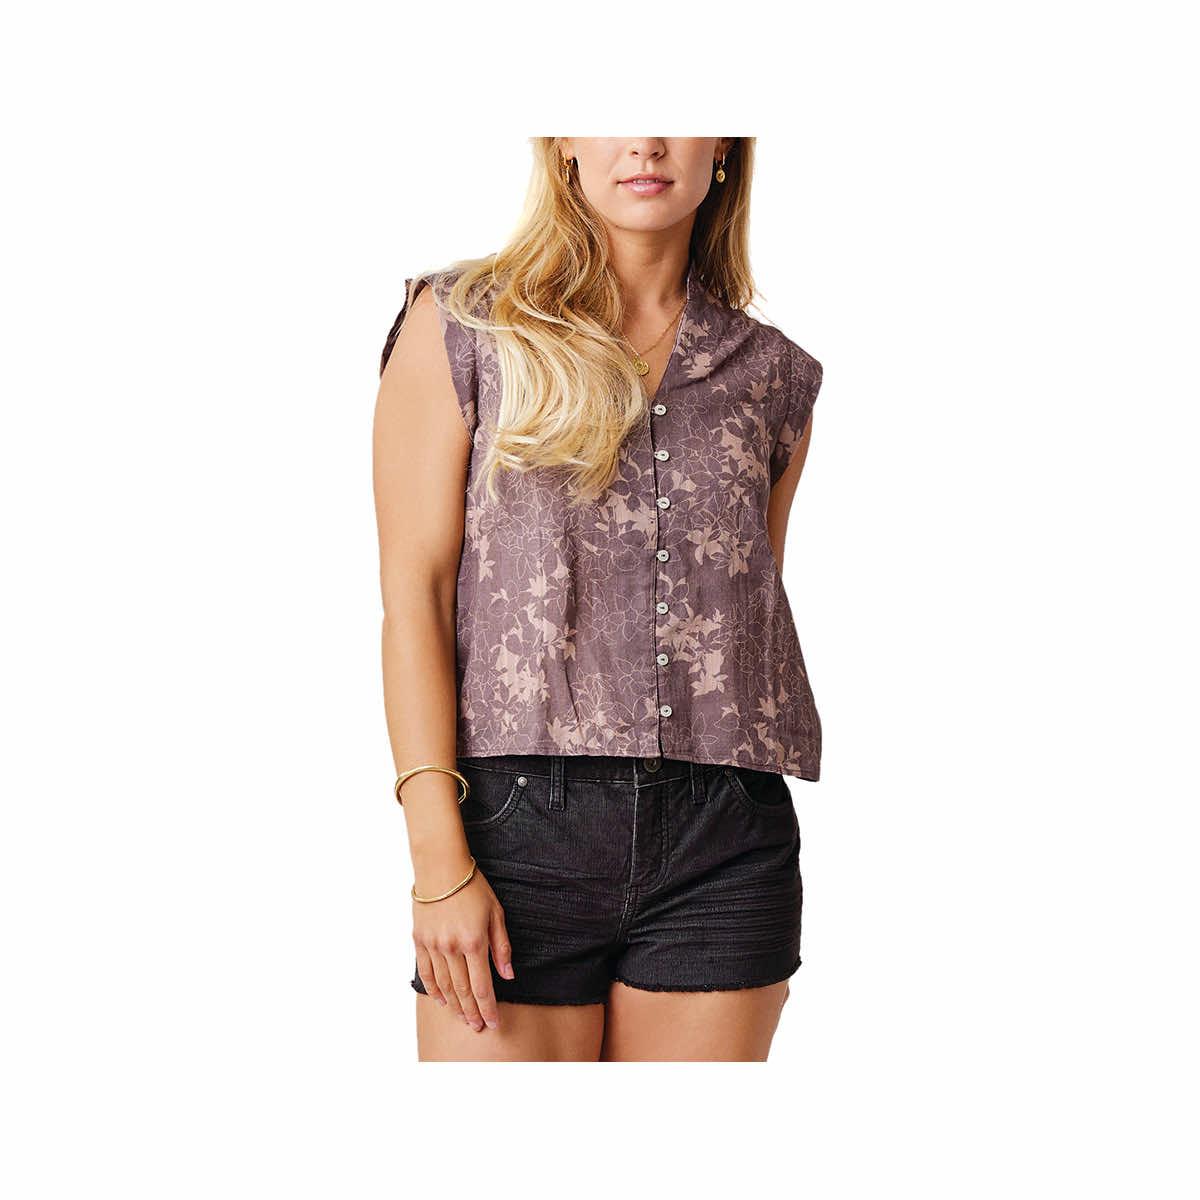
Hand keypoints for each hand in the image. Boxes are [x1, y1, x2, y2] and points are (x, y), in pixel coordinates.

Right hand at [412, 861, 514, 1031]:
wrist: (440, 868)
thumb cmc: (472, 887)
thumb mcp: (496, 913)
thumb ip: (501, 947)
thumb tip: (508, 975)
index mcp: (474, 942)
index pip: (482, 986)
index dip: (488, 1008)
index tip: (493, 1023)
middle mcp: (452, 948)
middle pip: (462, 991)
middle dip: (472, 1012)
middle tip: (478, 1027)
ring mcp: (433, 945)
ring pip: (444, 985)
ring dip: (454, 1006)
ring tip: (463, 1019)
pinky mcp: (419, 941)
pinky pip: (426, 972)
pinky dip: (434, 989)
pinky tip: (441, 1000)